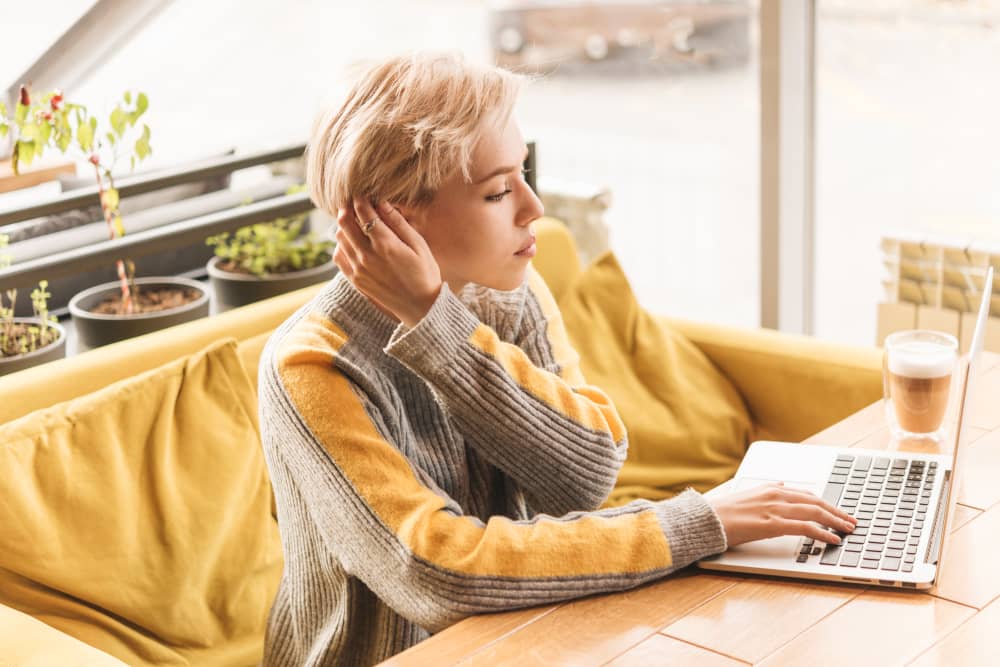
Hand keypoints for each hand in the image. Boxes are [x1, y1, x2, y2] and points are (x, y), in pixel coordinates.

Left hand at [334, 198, 442, 327]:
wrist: (421, 307)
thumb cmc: (425, 273)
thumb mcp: (418, 245)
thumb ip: (398, 223)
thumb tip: (382, 203)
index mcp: (385, 244)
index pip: (363, 212)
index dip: (360, 199)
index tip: (362, 194)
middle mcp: (367, 255)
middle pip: (344, 222)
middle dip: (347, 209)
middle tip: (353, 203)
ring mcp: (358, 269)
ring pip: (339, 238)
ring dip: (344, 226)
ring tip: (354, 222)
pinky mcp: (355, 279)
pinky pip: (338, 256)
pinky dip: (341, 245)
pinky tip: (352, 243)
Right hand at [708, 482, 856, 546]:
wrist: (707, 519)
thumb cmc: (723, 511)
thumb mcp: (748, 494)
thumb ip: (768, 490)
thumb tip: (783, 485)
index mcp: (771, 488)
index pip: (807, 494)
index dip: (825, 503)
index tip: (837, 510)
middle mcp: (776, 495)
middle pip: (816, 502)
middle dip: (837, 511)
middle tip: (851, 520)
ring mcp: (776, 509)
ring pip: (815, 513)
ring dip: (836, 521)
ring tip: (848, 529)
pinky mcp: (773, 525)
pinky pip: (806, 528)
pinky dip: (823, 533)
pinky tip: (833, 539)